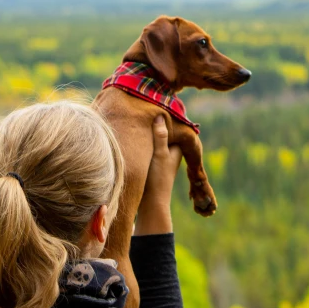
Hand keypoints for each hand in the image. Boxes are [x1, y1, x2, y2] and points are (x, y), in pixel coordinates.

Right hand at [135, 115, 182, 235]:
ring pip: (154, 141)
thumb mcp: (159, 154)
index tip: (157, 104)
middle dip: (155, 124)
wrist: (150, 203)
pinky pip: (147, 148)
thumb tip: (161, 116)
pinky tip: (131, 135)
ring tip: (135, 119)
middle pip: (163, 133)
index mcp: (178, 148)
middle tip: (143, 109)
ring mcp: (160, 159)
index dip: (167, 117)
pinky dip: (142, 142)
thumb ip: (160, 136)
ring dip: (147, 133)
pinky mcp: (150, 164)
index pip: (174, 127)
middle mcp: (171, 153)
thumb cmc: (158, 178)